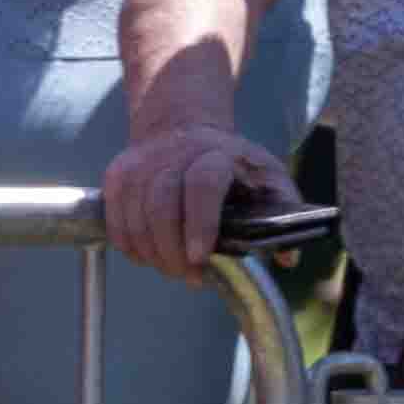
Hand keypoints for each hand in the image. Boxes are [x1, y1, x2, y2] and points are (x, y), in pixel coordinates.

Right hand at [99, 124, 286, 279]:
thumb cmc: (232, 164)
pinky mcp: (120, 173)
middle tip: (187, 276)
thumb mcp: (267, 177)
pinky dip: (128, 244)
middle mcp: (176, 154)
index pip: (202, 184)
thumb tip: (289, 260)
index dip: (199, 223)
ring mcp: (143, 163)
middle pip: (161, 203)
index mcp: (218, 154)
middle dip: (171, 249)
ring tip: (171, 269)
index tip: (200, 258)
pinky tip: (148, 256)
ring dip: (151, 252)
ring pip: (135, 214)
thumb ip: (282, 214)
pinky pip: (115, 218)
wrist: (183, 126)